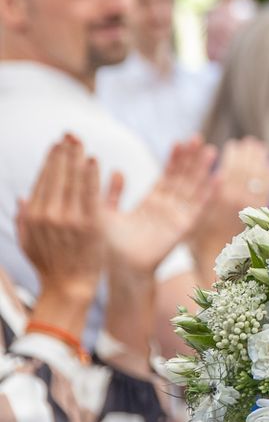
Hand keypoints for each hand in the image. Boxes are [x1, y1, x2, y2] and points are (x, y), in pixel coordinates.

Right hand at [18, 136, 105, 333]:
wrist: (69, 287)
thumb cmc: (50, 265)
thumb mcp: (28, 242)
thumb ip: (23, 218)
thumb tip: (22, 196)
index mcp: (33, 217)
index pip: (42, 180)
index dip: (50, 160)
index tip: (57, 144)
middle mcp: (48, 215)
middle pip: (56, 176)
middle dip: (63, 153)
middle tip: (70, 135)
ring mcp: (68, 219)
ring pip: (72, 181)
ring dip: (76, 158)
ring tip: (80, 142)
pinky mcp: (89, 224)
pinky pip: (89, 193)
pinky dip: (90, 175)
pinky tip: (93, 160)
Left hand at [98, 136, 216, 279]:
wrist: (117, 270)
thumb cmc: (108, 247)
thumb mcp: (105, 214)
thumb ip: (111, 194)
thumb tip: (117, 171)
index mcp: (152, 204)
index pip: (167, 176)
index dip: (174, 159)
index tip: (180, 141)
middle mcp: (168, 208)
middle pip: (183, 178)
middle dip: (191, 159)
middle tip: (198, 138)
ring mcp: (177, 218)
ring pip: (193, 189)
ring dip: (202, 171)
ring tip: (210, 151)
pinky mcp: (183, 228)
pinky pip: (198, 208)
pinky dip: (209, 194)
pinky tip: (218, 179)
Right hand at [188, 137, 268, 263]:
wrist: (215, 262)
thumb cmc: (198, 239)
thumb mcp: (195, 216)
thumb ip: (204, 195)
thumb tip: (216, 174)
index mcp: (220, 197)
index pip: (231, 168)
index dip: (234, 155)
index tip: (234, 145)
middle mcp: (238, 199)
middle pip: (247, 170)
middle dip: (249, 154)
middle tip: (249, 142)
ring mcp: (252, 206)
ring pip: (259, 177)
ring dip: (260, 160)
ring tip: (260, 148)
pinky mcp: (262, 214)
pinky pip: (268, 190)